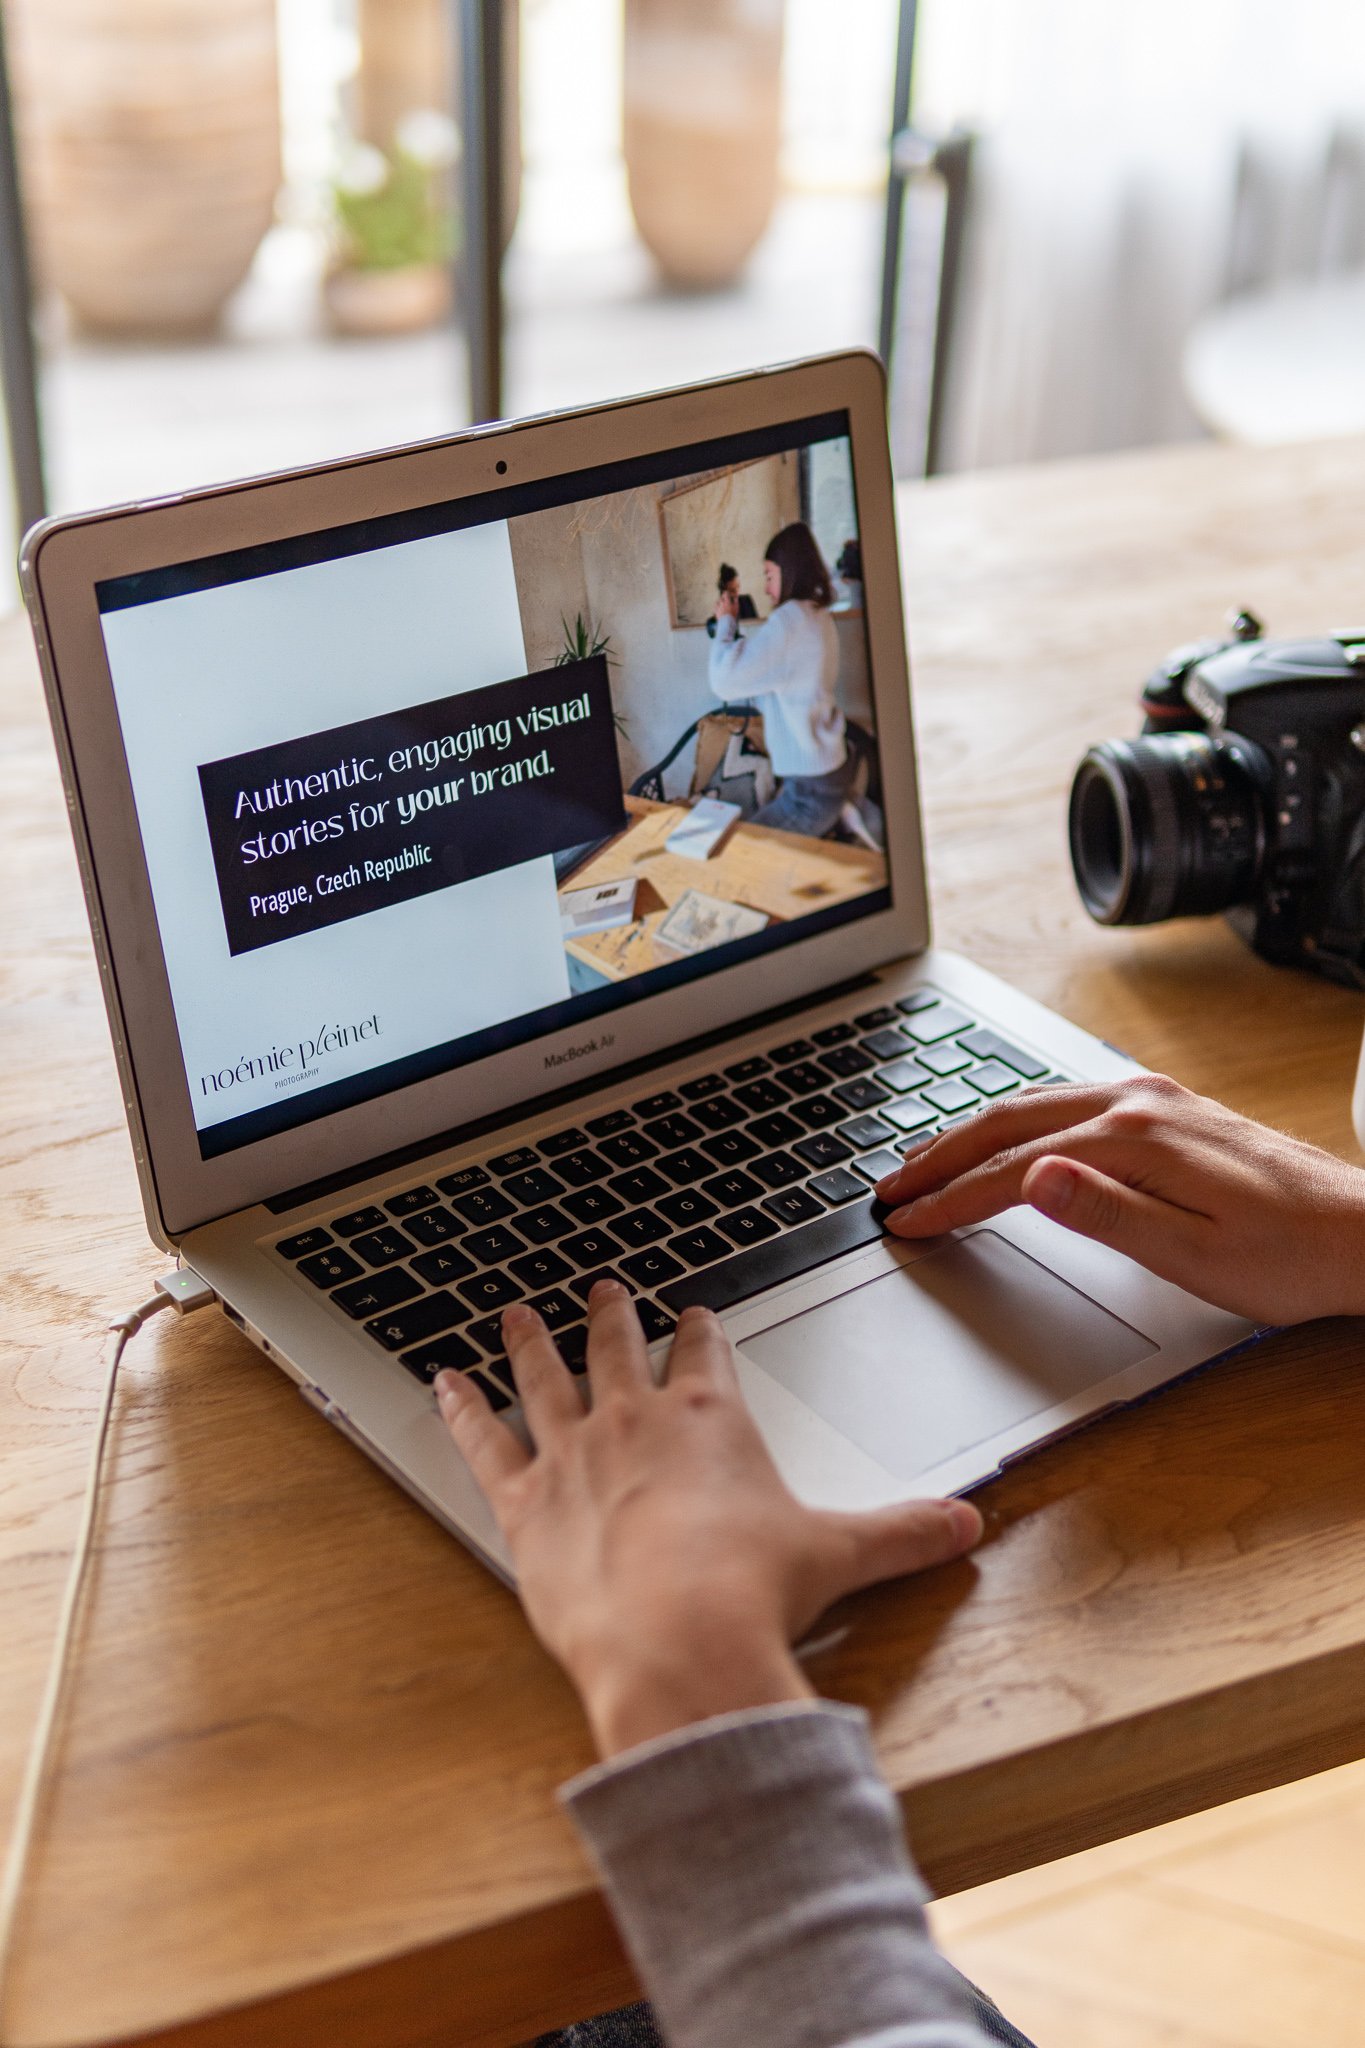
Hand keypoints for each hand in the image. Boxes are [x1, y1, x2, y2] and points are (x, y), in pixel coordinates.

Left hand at [434, 1283, 981, 1757]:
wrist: (681, 1641)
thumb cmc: (754, 1594)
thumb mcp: (843, 1555)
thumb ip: (904, 1533)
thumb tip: (969, 1525)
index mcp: (711, 1420)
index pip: (704, 1356)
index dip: (699, 1331)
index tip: (691, 1312)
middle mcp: (636, 1421)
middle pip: (618, 1350)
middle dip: (612, 1316)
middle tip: (603, 1289)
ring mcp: (573, 1455)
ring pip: (545, 1379)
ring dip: (531, 1343)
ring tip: (517, 1313)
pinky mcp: (523, 1504)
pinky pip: (483, 1443)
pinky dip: (461, 1410)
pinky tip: (443, 1382)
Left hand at [714, 588, 739, 619]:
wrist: (726, 621)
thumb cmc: (732, 614)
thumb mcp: (736, 607)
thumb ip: (736, 601)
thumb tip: (736, 597)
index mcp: (727, 601)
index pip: (725, 594)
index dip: (726, 592)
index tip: (726, 592)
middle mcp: (721, 603)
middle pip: (721, 598)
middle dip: (722, 596)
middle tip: (724, 597)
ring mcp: (718, 607)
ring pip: (717, 602)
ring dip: (719, 601)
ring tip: (720, 602)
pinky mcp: (716, 612)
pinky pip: (715, 607)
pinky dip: (716, 606)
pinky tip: (717, 607)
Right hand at [875, 1074, 1364, 1325]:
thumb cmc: (1290, 1259)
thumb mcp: (1195, 1256)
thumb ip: (1108, 1215)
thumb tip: (1034, 1178)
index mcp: (1135, 1140)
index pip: (1013, 1170)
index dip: (952, 1202)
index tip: (906, 1225)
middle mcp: (1138, 1104)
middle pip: (1009, 1121)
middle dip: (940, 1156)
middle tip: (888, 1189)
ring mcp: (1154, 1100)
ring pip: (1034, 1103)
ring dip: (971, 1132)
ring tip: (926, 1161)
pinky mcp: (1170, 1109)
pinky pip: (1066, 1100)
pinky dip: (1016, 1120)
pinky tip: (1006, 1136)